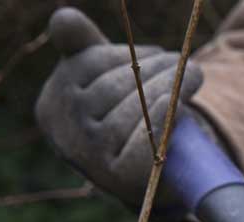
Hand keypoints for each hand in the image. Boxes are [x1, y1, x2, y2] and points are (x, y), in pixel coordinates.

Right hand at [34, 7, 203, 207]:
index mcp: (50, 107)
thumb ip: (81, 48)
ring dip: (169, 86)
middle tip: (182, 63)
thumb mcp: (99, 81)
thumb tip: (64, 19)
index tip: (157, 53)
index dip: (127, 54)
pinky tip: (180, 103)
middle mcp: (65, 135)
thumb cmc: (124, 118)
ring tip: (193, 75)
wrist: (150, 177)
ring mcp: (91, 160)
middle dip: (154, 69)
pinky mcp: (121, 179)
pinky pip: (144, 142)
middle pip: (113, 87)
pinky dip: (164, 118)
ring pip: (134, 110)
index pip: (87, 64)